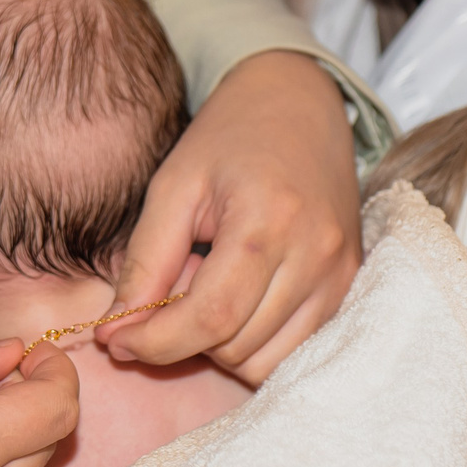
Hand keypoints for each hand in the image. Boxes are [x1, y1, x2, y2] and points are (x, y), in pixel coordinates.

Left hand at [102, 50, 360, 383]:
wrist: (299, 104)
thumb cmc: (228, 139)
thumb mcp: (173, 187)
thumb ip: (146, 262)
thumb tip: (117, 332)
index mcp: (267, 221)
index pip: (210, 317)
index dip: (155, 342)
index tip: (116, 340)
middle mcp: (315, 254)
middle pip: (236, 346)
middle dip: (185, 337)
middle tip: (172, 286)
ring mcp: (340, 275)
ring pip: (266, 362)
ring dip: (221, 345)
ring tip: (209, 287)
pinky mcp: (350, 286)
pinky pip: (295, 351)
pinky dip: (256, 343)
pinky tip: (239, 300)